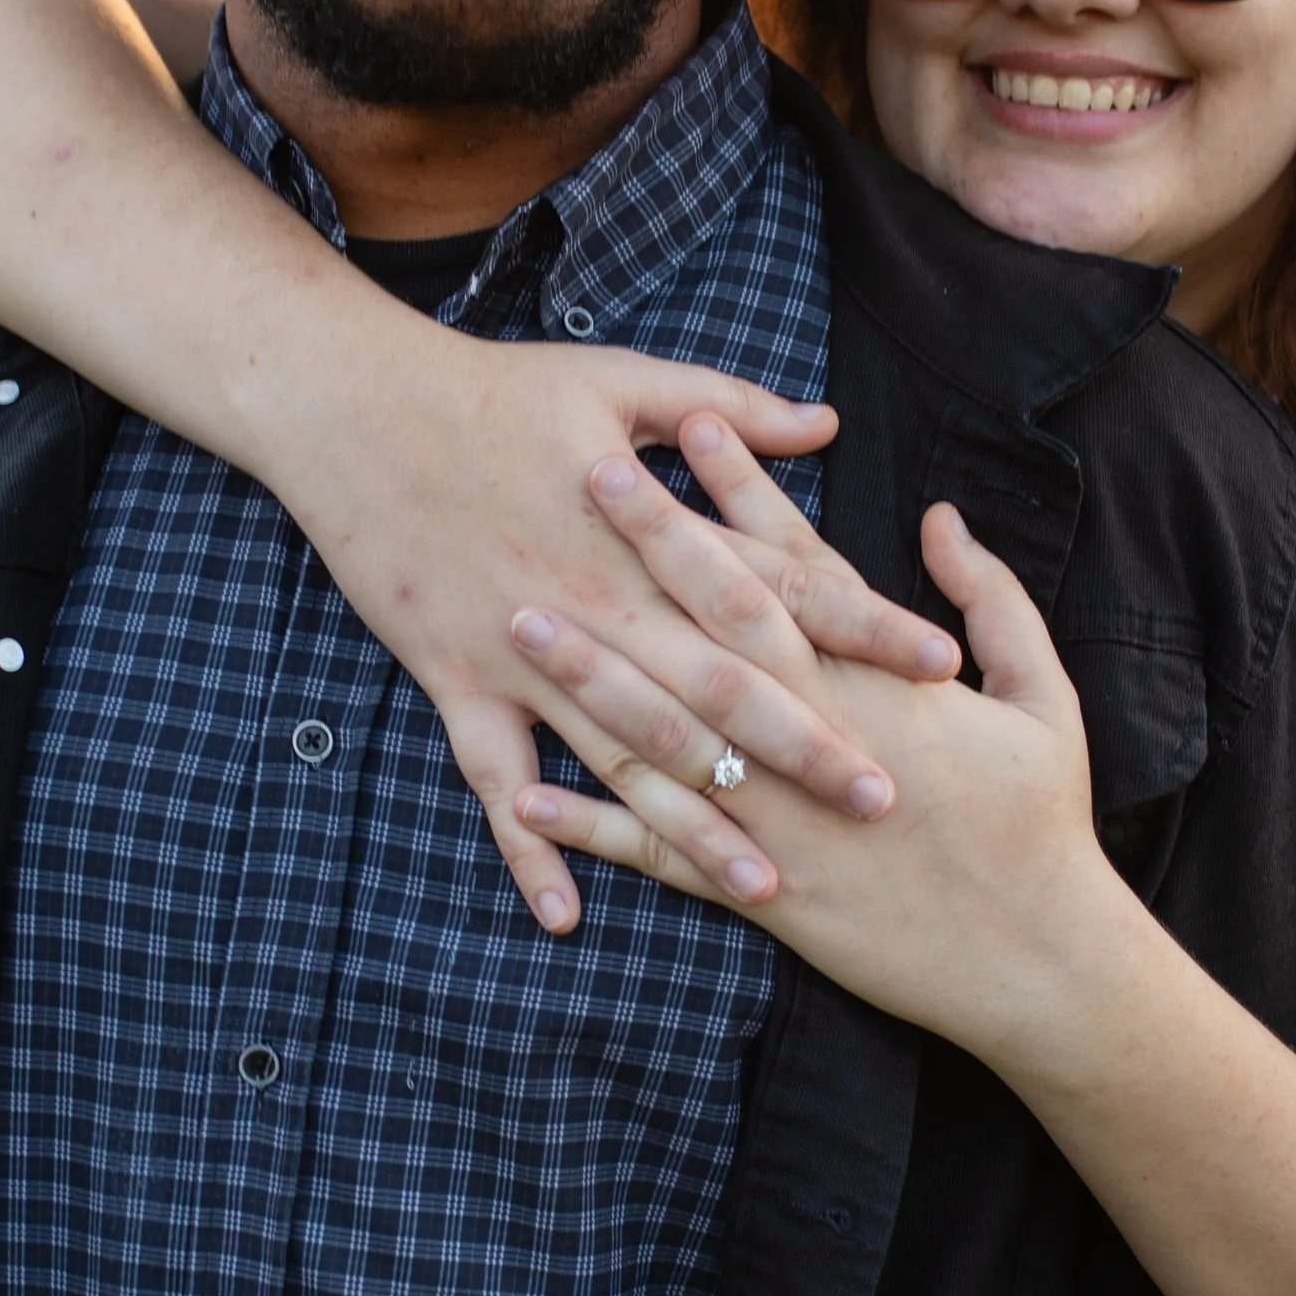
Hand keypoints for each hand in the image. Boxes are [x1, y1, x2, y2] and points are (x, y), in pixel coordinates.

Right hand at [270, 344, 959, 938]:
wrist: (354, 405)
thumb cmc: (494, 388)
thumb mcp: (621, 378)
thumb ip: (728, 408)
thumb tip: (826, 423)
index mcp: (651, 532)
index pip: (782, 585)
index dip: (865, 626)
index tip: (941, 667)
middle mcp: (601, 602)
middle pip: (722, 689)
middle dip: (806, 751)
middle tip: (883, 805)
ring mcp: (526, 652)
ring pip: (624, 756)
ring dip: (694, 826)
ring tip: (764, 888)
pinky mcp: (455, 680)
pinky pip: (496, 781)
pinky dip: (527, 850)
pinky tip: (567, 917)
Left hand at [507, 427, 1125, 1062]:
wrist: (1036, 960)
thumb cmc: (1045, 824)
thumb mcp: (1043, 695)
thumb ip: (991, 600)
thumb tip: (943, 518)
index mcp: (882, 684)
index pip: (798, 565)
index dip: (744, 491)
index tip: (693, 424)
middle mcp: (815, 737)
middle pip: (717, 626)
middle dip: (652, 547)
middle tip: (588, 476)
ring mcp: (778, 816)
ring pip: (668, 734)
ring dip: (590, 676)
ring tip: (521, 618)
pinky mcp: (760, 890)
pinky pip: (660, 854)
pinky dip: (589, 830)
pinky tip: (523, 799)